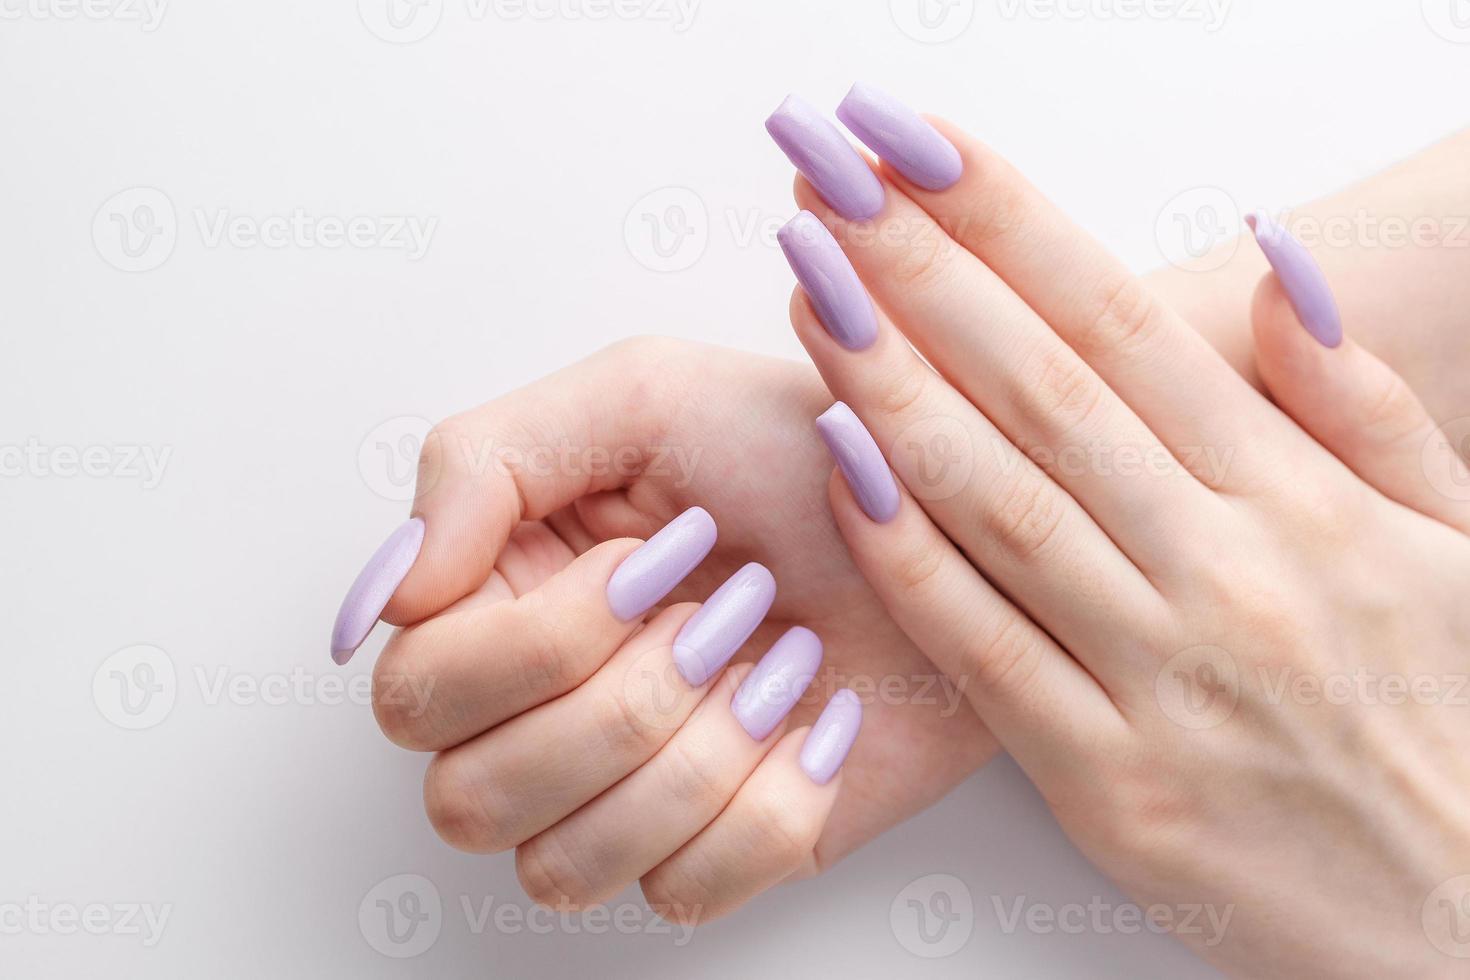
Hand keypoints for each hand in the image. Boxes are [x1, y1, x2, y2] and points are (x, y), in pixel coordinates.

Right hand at [329, 338, 994, 920]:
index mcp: (499, 602)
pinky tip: (816, 725)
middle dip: (621, 705)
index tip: (651, 560)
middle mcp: (537, 712)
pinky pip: (680, 894)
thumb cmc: (797, 452)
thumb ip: (482, 464)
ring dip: (693, 758)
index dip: (536, 643)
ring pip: (561, 867)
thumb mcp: (640, 396)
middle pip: (470, 799)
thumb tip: (383, 602)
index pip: (417, 693)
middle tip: (728, 608)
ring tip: (779, 660)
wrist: (945, 526)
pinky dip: (765, 807)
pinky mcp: (712, 851)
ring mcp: (622, 794)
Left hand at [773, 84, 1469, 975]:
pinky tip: (840, 471)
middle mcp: (1227, 572)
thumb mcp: (1452, 539)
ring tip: (810, 292)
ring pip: (999, 505)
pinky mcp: (1110, 785)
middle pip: (1044, 392)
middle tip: (832, 187)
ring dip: (889, 389)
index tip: (922, 151)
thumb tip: (1273, 269)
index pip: (1131, 324)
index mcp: (1303, 501)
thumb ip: (1363, 404)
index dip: (1014, 225)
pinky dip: (907, 557)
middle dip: (923, 276)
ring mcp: (1162, 679)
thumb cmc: (1454, 716)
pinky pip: (985, 650)